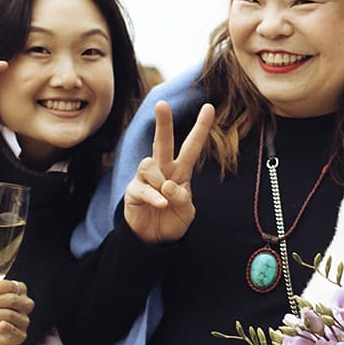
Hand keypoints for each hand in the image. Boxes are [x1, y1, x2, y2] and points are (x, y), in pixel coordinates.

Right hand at [124, 101, 215, 244]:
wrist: (155, 240)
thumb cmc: (173, 220)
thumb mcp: (187, 211)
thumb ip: (182, 198)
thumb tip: (168, 185)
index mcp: (180, 170)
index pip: (192, 146)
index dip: (200, 127)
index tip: (209, 107)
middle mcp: (162, 169)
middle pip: (162, 142)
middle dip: (163, 123)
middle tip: (161, 104)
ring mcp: (146, 178)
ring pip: (150, 164)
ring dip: (160, 181)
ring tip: (164, 201)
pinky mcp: (133, 190)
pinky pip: (143, 187)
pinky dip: (155, 197)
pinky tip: (161, 204)